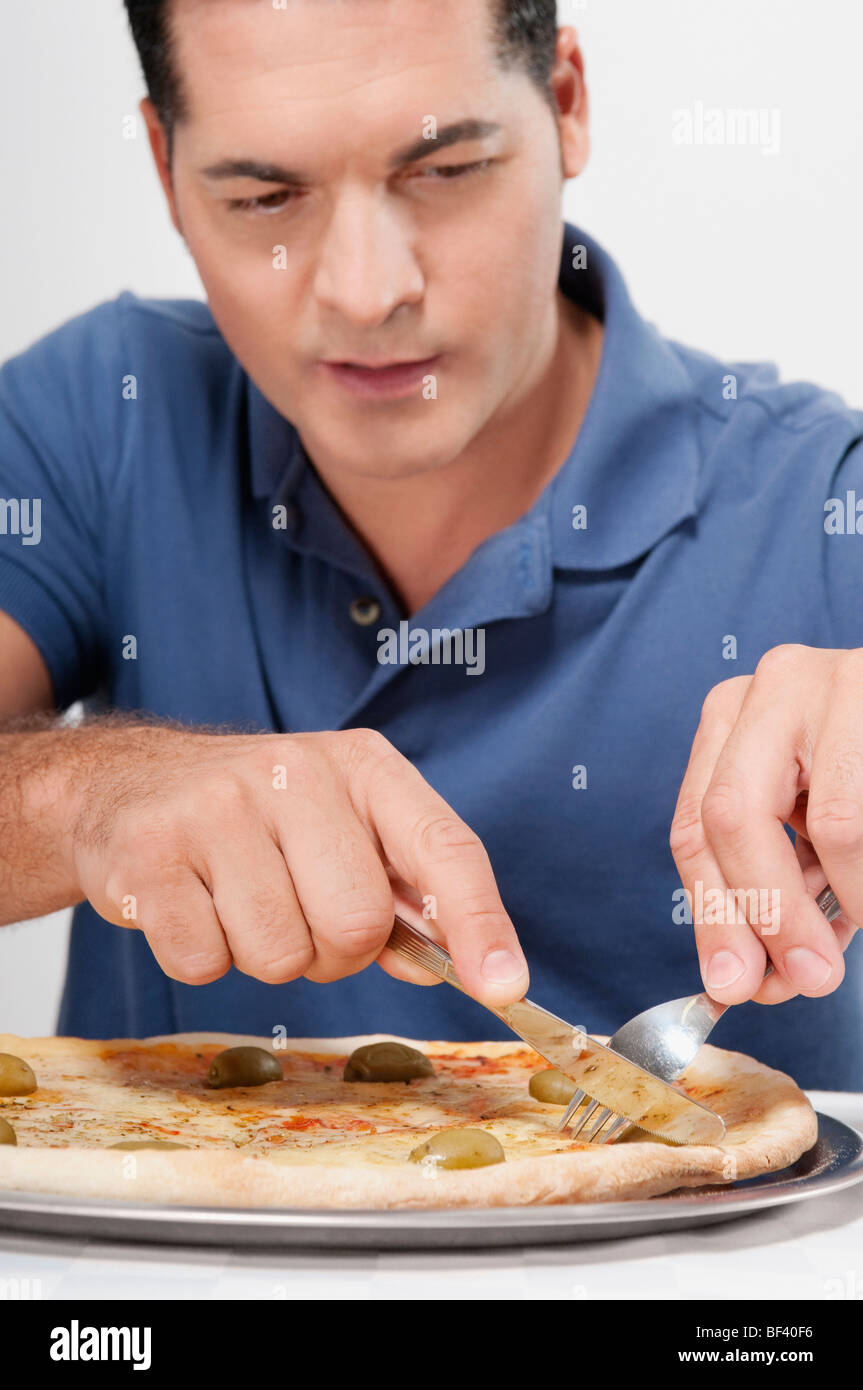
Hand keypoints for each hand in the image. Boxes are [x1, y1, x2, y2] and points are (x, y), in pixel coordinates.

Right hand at [69, 724, 527, 1003]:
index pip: (443, 847)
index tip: (506, 986)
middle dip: (332, 950)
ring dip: (263, 955)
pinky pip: (203, 964)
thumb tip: (460, 966)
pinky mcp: (149, 854)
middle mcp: (294, 771)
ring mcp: (215, 808)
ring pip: (279, 957)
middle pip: (356, 925)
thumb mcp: (343, 823)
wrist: (130, 784)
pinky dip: (202, 957)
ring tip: (238, 901)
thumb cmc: (257, 816)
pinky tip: (191, 904)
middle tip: (297, 912)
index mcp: (362, 764)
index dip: (481, 923)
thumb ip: (404, 891)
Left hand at [669, 645, 859, 1004]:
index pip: (695, 828)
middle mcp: (769, 689)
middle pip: (733, 819)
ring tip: (861, 921)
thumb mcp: (807, 821)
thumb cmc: (861, 772)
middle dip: (769, 914)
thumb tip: (759, 978)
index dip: (713, 915)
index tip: (731, 983)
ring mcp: (832, 685)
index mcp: (731, 721)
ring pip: (827, 825)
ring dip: (850, 898)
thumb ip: (780, 888)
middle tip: (805, 978)